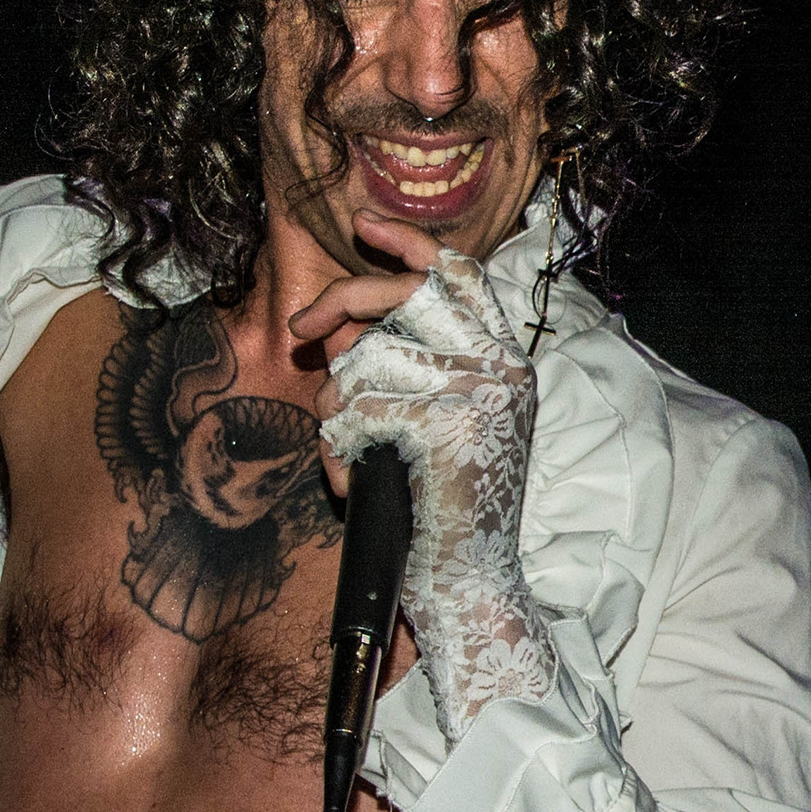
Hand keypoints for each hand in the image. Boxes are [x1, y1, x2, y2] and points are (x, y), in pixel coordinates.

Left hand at [310, 220, 551, 739]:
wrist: (469, 586)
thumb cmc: (440, 516)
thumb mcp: (434, 426)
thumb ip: (408, 368)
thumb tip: (341, 324)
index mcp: (506, 363)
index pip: (461, 274)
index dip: (409, 244)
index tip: (363, 225)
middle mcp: (503, 367)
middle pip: (407, 292)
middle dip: (343, 300)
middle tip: (304, 328)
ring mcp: (481, 392)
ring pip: (370, 354)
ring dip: (336, 405)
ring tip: (346, 451)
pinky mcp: (447, 422)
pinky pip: (357, 406)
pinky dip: (337, 448)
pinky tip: (353, 481)